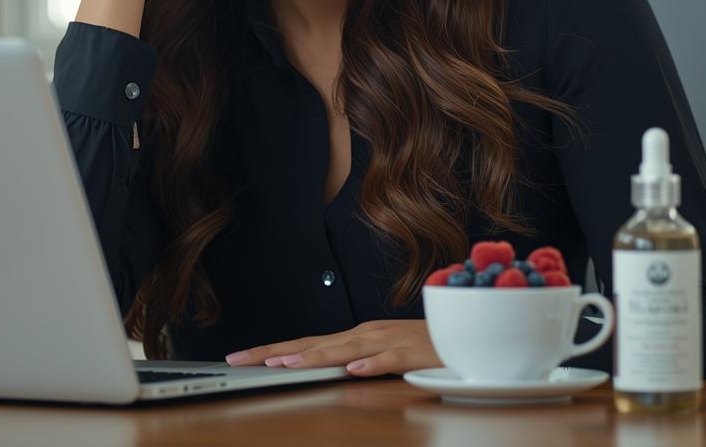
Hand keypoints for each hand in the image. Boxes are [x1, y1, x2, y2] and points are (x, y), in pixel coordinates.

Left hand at [224, 320, 440, 376]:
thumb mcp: (381, 354)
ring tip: (287, 364)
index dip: (272, 351)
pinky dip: (373, 365)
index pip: (306, 345)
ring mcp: (389, 342)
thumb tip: (326, 372)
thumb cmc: (423, 346)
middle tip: (241, 360)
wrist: (464, 333)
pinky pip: (391, 361)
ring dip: (316, 357)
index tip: (241, 358)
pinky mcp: (414, 354)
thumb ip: (355, 360)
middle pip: (314, 345)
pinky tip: (355, 371)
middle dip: (275, 352)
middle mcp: (366, 335)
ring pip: (347, 351)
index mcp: (356, 337)